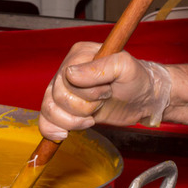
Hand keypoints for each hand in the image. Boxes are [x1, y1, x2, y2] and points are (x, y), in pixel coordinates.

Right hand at [39, 42, 171, 141]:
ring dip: (73, 120)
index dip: (87, 91)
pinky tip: (66, 133)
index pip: (66, 77)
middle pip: (58, 96)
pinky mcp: (64, 108)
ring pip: (50, 109)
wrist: (142, 100)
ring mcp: (64, 90)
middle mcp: (67, 69)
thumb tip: (70, 74)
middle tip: (103, 101)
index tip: (107, 91)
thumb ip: (100, 68)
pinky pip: (45, 120)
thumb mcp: (125, 67)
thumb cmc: (137, 80)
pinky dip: (53, 129)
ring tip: (92, 115)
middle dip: (84, 107)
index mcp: (80, 54)